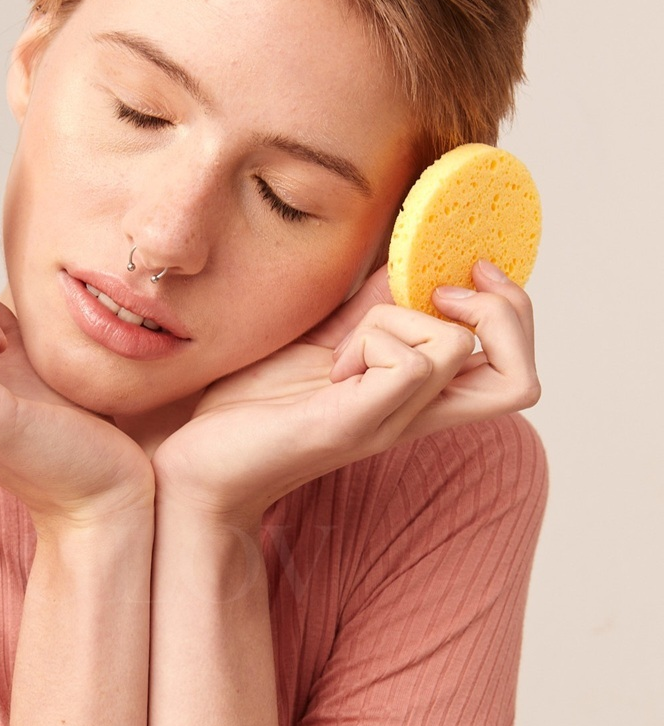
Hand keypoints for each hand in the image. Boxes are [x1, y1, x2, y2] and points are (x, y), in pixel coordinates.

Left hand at [152, 261, 538, 523]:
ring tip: (346, 345)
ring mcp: (386, 422)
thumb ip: (367, 309)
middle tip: (445, 292)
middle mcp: (414, 415)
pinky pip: (405, 365)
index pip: (513, 369)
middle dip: (504, 312)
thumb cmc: (255, 409)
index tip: (464, 275)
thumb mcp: (321, 343)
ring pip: (455, 347)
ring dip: (402, 319)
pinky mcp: (349, 424)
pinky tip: (330, 365)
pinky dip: (372, 342)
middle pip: (523, 378)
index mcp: (413, 396)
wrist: (201, 467)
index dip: (510, 311)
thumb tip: (406, 259)